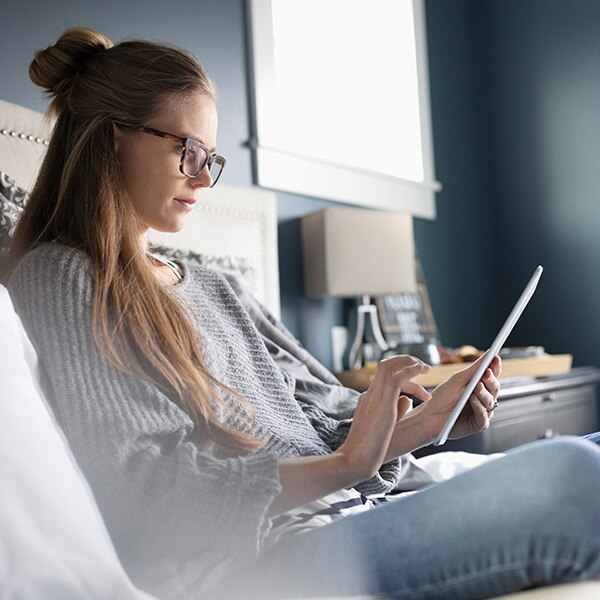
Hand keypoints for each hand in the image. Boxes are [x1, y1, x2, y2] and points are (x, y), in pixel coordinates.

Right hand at [337, 355, 430, 480]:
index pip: (385, 378)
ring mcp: (375, 395)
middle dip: (405, 361)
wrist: (355, 458)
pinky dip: (412, 371)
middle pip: (386, 365)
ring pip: (391, 366)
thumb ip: (395, 410)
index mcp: (368, 399)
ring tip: (427, 368)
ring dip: (410, 362)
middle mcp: (370, 393)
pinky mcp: (384, 401)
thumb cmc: (368, 449)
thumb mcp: (383, 425)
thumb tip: (408, 400)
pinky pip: (399, 377)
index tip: (420, 387)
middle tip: (423, 367)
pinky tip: (422, 373)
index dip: (404, 377)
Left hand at [416, 353, 501, 442]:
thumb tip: (490, 353)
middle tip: (486, 373)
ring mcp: (482, 412)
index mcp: (479, 387)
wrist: (429, 416)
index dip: (495, 367)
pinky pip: (484, 417)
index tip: (496, 358)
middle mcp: (483, 399)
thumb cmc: (442, 397)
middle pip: (494, 389)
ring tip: (477, 387)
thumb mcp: (458, 380)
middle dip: (491, 380)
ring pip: (490, 402)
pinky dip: (479, 408)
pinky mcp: (478, 424)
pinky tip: (473, 399)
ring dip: (484, 393)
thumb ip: (475, 369)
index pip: (492, 376)